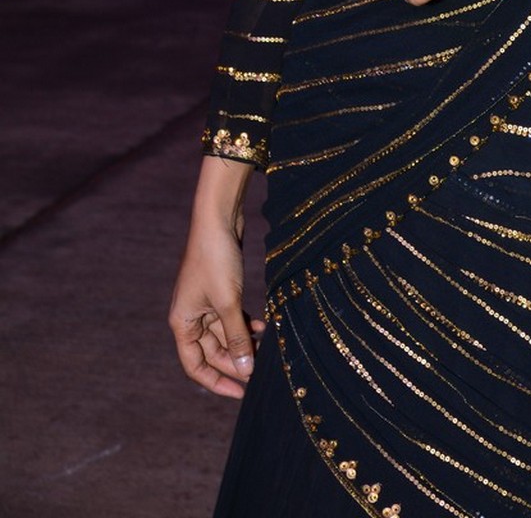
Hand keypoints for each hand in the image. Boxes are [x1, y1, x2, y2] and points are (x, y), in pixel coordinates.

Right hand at [169, 160, 264, 399]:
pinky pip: (231, 317)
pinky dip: (246, 324)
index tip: (241, 393)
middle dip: (236, 362)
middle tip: (261, 372)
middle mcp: (190, 316)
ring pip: (224, 334)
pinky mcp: (219, 291)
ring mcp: (205, 304)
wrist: (217, 220)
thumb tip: (246, 371)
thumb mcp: (228, 303)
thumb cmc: (216, 260)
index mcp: (182, 323)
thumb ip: (236, 338)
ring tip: (267, 350)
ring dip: (244, 342)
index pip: (195, 366)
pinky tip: (264, 328)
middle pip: (212, 352)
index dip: (217, 382)